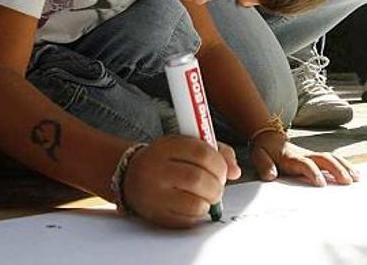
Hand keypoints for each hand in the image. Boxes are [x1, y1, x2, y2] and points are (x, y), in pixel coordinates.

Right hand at [124, 135, 240, 227]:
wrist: (130, 176)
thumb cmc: (167, 160)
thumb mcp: (187, 146)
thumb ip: (216, 152)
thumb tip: (236, 171)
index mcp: (165, 147)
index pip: (202, 153)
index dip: (220, 164)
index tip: (223, 170)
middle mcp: (156, 169)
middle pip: (199, 179)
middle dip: (217, 186)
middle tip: (217, 187)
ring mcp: (153, 195)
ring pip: (195, 203)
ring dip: (209, 202)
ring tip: (207, 197)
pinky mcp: (156, 216)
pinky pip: (187, 220)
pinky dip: (198, 214)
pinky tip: (194, 205)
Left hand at [249, 132, 359, 186]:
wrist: (269, 137)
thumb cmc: (265, 149)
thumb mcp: (258, 156)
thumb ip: (264, 165)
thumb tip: (271, 176)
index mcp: (291, 157)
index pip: (305, 164)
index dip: (313, 172)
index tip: (321, 184)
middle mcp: (306, 154)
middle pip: (325, 159)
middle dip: (337, 169)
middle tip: (347, 182)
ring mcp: (313, 154)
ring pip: (332, 157)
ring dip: (345, 166)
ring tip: (357, 178)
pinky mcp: (317, 157)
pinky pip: (334, 159)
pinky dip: (346, 165)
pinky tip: (356, 174)